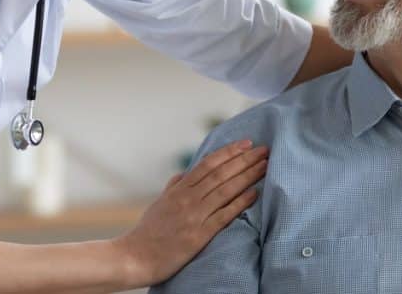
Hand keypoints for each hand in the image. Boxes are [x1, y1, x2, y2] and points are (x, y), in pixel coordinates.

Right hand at [113, 140, 267, 286]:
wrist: (136, 257)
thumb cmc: (148, 231)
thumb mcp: (159, 203)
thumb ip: (173, 187)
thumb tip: (185, 174)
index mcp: (179, 189)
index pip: (209, 163)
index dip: (229, 151)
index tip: (247, 143)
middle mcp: (188, 198)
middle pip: (221, 173)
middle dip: (245, 160)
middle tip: (265, 150)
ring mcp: (194, 215)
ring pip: (225, 190)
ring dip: (248, 176)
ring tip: (265, 166)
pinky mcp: (199, 235)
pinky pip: (224, 215)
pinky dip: (240, 202)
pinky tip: (254, 193)